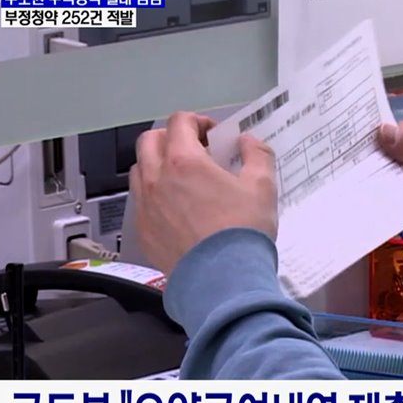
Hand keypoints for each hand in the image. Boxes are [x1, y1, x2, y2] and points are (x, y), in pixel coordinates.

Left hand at [130, 112, 277, 273]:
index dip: (197, 121)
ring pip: (139, 170)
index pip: (179, 122)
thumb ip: (257, 155)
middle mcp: (157, 179)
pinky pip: (141, 202)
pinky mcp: (143, 231)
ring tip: (181, 178)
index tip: (211, 133)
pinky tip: (176, 208)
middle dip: (171, 137)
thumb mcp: (263, 187)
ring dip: (157, 165)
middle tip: (193, 150)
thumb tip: (249, 142)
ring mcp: (145, 206)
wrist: (223, 280)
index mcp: (184, 161)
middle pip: (150, 141)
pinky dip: (154, 195)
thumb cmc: (242, 231)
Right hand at [377, 120, 402, 258]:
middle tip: (357, 170)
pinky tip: (383, 217)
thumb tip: (383, 132)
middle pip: (401, 165)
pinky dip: (397, 220)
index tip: (366, 144)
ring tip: (364, 193)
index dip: (390, 138)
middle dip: (382, 168)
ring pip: (401, 194)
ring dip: (387, 194)